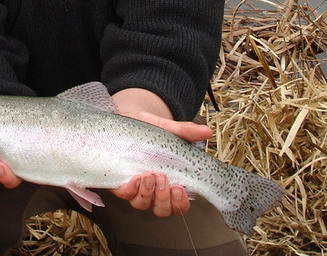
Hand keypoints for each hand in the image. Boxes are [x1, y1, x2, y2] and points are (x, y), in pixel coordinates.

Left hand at [111, 90, 212, 216]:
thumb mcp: (168, 128)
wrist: (126, 118)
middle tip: (164, 180)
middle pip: (161, 209)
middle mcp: (153, 189)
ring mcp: (136, 187)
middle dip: (164, 200)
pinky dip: (130, 189)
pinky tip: (135, 178)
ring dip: (148, 193)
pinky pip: (124, 194)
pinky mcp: (119, 181)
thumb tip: (207, 131)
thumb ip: (186, 132)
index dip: (180, 203)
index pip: (178, 204)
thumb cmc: (149, 129)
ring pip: (142, 204)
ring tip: (149, 175)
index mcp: (169, 181)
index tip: (181, 189)